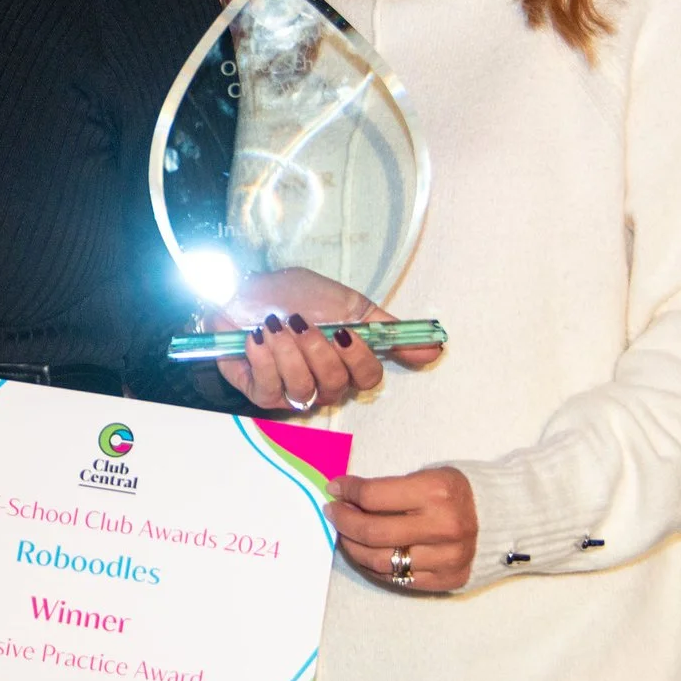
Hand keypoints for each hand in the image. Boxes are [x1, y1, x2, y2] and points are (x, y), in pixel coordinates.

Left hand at [213, 268, 442, 412]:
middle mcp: (321, 384)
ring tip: (275, 325)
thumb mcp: (347, 304)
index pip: (366, 378)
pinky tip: (257, 336)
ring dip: (289, 352)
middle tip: (300, 322)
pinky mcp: (258, 392)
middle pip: (334, 386)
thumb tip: (436, 349)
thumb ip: (387, 329)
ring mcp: (289, 392)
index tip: (343, 332)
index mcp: (345, 364)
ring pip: (302, 389)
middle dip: (317, 351)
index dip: (357, 358)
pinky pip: (269, 390)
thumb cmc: (295, 295)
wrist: (243, 288)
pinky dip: (264, 360)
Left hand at [329, 467, 477, 592]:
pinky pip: (397, 579)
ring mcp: (446, 558)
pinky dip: (374, 566)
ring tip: (346, 534)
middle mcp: (442, 527)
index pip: (373, 495)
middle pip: (372, 531)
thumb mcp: (429, 476)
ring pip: (380, 561)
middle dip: (343, 520)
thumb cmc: (461, 492)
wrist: (508, 518)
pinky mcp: (448, 580)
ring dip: (354, 547)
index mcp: (437, 492)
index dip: (347, 491)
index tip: (335, 488)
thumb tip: (345, 495)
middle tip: (333, 512)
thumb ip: (390, 489)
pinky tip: (366, 553)